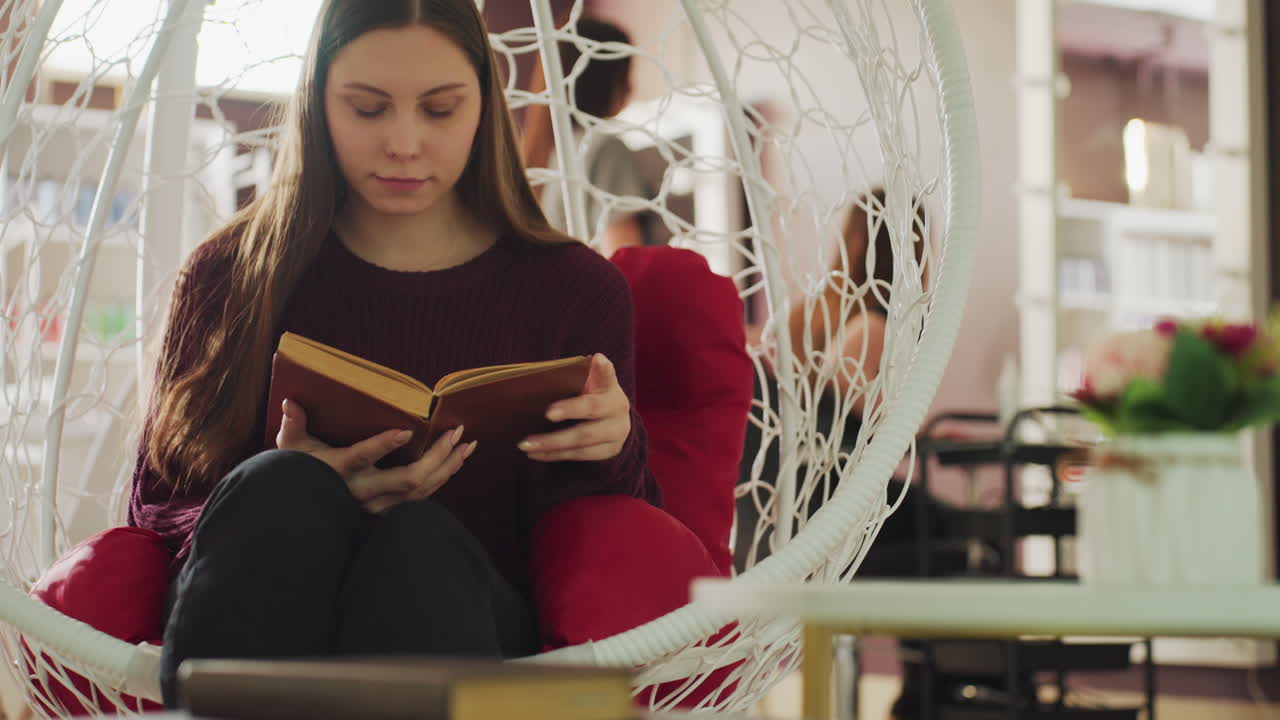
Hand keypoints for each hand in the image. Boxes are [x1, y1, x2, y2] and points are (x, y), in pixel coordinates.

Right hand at [276, 398, 476, 513]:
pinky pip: (422, 496)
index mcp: (340, 471)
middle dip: (438, 455)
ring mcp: (379, 505)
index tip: (405, 431)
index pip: (362, 458)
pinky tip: (456, 462)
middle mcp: (364, 492)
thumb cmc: (297, 476)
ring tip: (468, 445)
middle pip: (409, 479)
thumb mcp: (291, 451)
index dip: (383, 445)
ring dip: (448, 466)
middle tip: (457, 432)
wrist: (302, 518)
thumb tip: (290, 402)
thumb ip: (293, 426)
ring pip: (422, 490)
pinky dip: (442, 477)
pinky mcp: (389, 510)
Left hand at [518, 353, 629, 461]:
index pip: (608, 374)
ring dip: (553, 443)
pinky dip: (555, 455)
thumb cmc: (592, 398)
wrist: (616, 423)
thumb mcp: (588, 384)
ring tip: (527, 445)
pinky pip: (580, 455)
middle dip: (570, 410)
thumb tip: (538, 374)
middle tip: (547, 414)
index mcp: (609, 387)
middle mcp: (617, 407)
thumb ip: (574, 377)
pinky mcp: (610, 450)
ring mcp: (616, 431)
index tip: (598, 358)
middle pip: (593, 408)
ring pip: (584, 439)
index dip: (603, 368)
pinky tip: (535, 454)